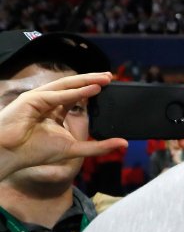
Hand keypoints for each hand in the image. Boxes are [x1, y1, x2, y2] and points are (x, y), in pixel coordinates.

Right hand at [0, 72, 126, 178]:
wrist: (10, 155)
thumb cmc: (35, 152)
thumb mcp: (75, 149)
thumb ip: (99, 146)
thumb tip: (124, 143)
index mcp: (55, 110)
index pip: (76, 95)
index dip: (92, 89)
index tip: (110, 85)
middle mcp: (47, 101)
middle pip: (73, 86)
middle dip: (93, 80)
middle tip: (111, 76)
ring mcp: (38, 98)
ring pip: (66, 86)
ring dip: (87, 81)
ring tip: (105, 78)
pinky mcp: (31, 99)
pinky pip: (56, 95)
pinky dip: (74, 92)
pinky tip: (91, 89)